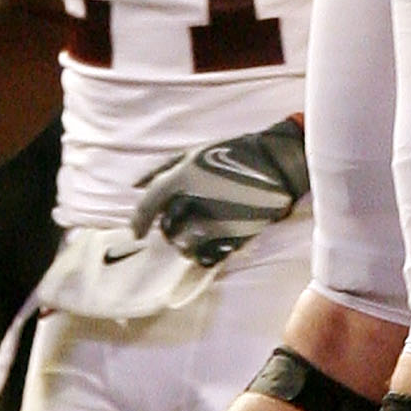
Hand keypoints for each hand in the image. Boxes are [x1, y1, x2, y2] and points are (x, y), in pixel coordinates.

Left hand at [132, 119, 309, 265]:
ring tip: (194, 236)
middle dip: (169, 230)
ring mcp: (216, 219)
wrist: (276, 164)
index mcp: (184, 176)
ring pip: (185, 246)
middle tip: (178, 226)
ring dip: (184, 244)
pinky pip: (207, 256)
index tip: (136, 233)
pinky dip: (202, 255)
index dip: (138, 222)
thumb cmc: (232, 154)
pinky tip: (207, 246)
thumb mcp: (194, 153)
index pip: (149, 205)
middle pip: (168, 229)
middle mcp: (196, 199)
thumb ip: (161, 170)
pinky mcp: (234, 236)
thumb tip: (134, 185)